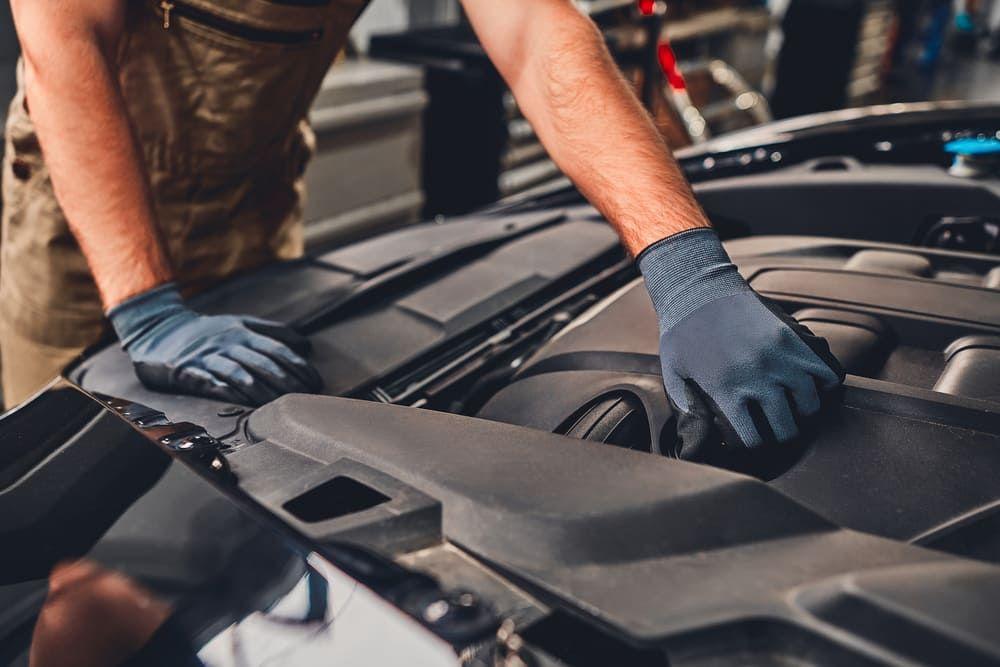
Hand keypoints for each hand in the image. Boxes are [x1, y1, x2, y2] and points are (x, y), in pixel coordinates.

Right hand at [108, 284, 321, 405]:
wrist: (157, 330)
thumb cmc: (207, 332)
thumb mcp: (240, 324)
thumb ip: (273, 333)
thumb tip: (306, 345)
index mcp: (242, 333)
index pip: (276, 349)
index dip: (298, 365)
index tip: (315, 381)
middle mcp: (227, 344)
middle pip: (262, 363)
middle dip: (286, 380)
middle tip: (304, 395)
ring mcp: (206, 358)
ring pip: (239, 373)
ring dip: (261, 389)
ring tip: (279, 403)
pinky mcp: (186, 371)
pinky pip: (210, 383)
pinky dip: (228, 393)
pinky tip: (243, 403)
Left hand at [639, 229, 843, 452]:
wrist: (699, 291)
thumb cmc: (681, 336)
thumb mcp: (673, 375)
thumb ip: (687, 411)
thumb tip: (695, 445)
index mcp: (727, 390)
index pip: (754, 440)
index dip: (753, 446)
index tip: (750, 441)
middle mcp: (757, 378)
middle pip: (786, 428)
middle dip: (781, 435)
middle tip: (775, 431)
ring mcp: (780, 358)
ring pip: (810, 405)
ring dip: (803, 412)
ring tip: (792, 410)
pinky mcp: (793, 340)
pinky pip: (826, 374)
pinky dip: (822, 385)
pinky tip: (807, 385)